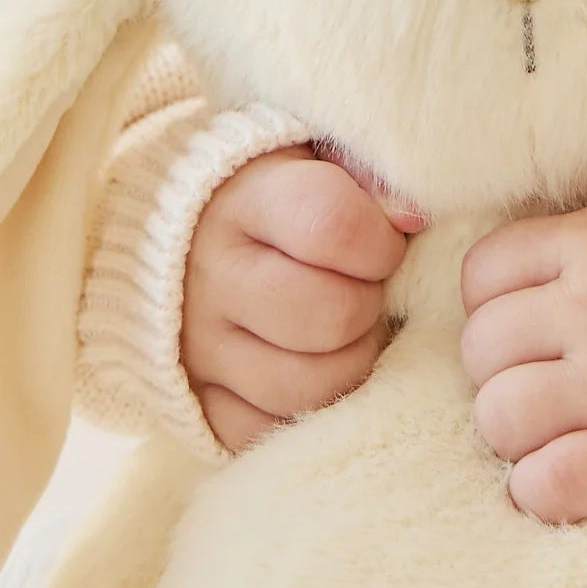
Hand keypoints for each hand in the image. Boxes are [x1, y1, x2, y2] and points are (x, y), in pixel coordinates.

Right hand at [183, 146, 417, 450]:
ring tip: (342, 331)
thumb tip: (413, 218)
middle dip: (368, 306)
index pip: (332, 226)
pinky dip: (305, 411)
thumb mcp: (312, 155)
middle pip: (331, 316)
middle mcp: (211, 274)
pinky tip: (310, 367)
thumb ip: (366, 171)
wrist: (173, 232)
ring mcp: (199, 344)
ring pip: (309, 386)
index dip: (381, 242)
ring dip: (349, 363)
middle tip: (362, 290)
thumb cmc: (273, 189)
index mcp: (244, 200)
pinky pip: (268, 432)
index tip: (383, 243)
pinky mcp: (195, 400)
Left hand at [460, 195, 586, 523]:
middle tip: (545, 376)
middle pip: (482, 348)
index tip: (528, 319)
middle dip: (500, 367)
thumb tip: (489, 279)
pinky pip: (551, 483)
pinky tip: (559, 476)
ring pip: (500, 415)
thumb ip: (568, 243)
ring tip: (554, 426)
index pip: (482, 274)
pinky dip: (539, 489)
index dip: (493, 302)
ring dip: (514, 431)